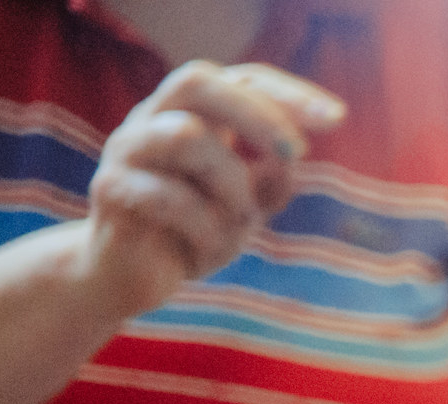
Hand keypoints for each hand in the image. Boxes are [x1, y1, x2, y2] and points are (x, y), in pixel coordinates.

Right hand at [77, 62, 344, 320]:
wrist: (130, 279)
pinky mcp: (110, 189)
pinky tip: (206, 252)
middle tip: (296, 156)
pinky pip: (170, 198)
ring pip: (187, 135)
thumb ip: (271, 179)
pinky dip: (206, 230)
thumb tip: (289, 155)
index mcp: (191, 116)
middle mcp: (153, 120)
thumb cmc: (194, 234)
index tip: (337, 118)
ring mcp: (126, 150)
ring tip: (237, 225)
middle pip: (197, 80)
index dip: (288, 94)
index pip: (241, 80)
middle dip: (256, 114)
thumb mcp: (246, 206)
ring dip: (231, 186)